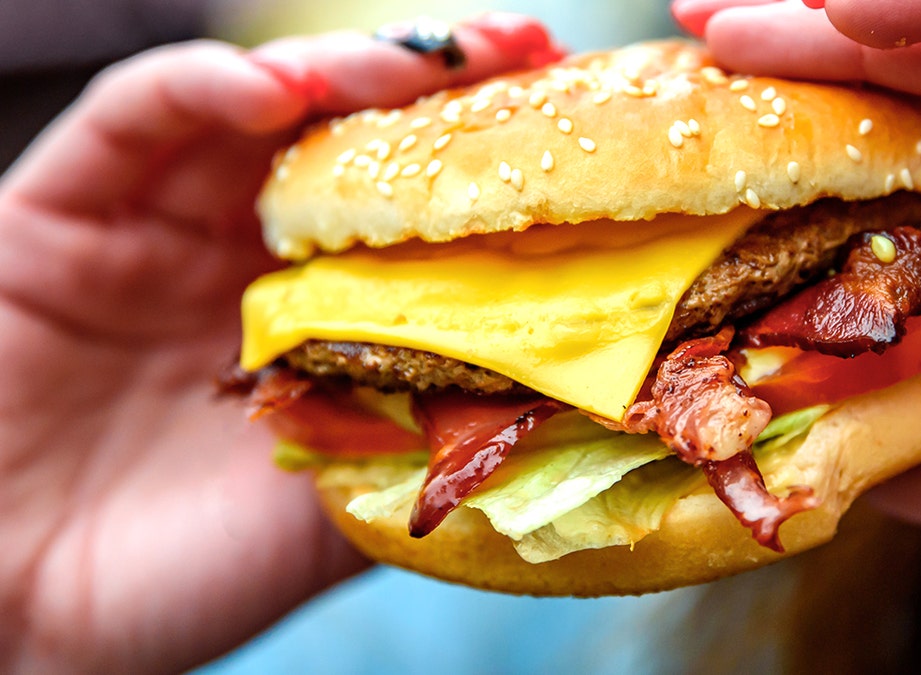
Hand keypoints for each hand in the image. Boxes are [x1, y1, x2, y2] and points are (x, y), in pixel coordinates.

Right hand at [0, 14, 557, 672]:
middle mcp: (242, 255)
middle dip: (431, 89)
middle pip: (344, 139)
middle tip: (519, 49)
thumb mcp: (335, 512)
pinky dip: (199, 91)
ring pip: (252, 111)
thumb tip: (560, 402)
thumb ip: (420, 447)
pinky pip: (130, 122)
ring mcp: (154, 226)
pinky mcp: (58, 214)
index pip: (407, 208)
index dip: (483, 160)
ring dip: (336, 72)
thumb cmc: (183, 577)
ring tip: (417, 64)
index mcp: (316, 312)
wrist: (26, 622)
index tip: (567, 114)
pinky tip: (270, 90)